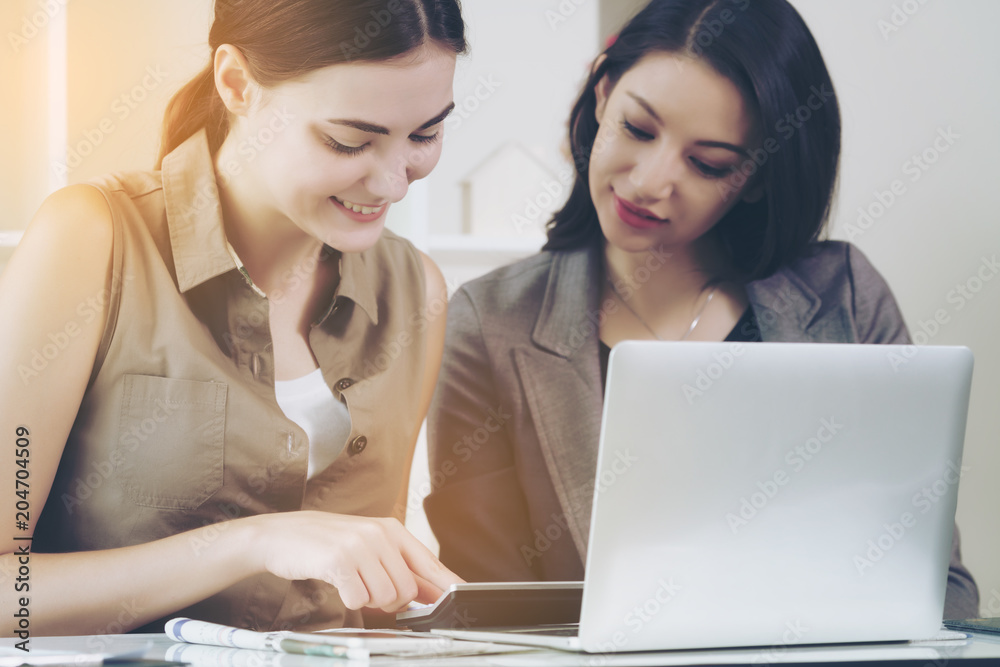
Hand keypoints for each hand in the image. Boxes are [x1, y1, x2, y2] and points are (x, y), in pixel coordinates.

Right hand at [252, 511, 463, 611]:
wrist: (281, 535)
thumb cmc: (327, 544)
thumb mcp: (368, 546)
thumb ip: (399, 567)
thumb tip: (433, 593)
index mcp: (392, 530)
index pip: (430, 562)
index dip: (447, 586)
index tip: (461, 599)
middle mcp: (380, 534)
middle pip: (408, 590)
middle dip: (391, 601)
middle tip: (367, 587)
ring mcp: (360, 545)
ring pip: (386, 597)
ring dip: (368, 600)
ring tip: (351, 581)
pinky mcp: (339, 560)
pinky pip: (358, 599)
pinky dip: (349, 600)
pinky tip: (338, 583)